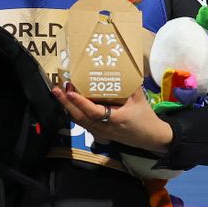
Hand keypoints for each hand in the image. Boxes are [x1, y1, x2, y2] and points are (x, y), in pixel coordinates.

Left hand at [52, 84, 172, 154]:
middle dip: (66, 103)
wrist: (150, 138)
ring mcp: (100, 132)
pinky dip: (74, 113)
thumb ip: (130, 85)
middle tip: (56, 90)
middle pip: (80, 117)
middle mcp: (104, 128)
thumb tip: (122, 68)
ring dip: (68, 108)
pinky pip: (83, 123)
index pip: (93, 111)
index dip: (81, 102)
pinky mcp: (99, 134)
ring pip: (79, 121)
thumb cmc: (145, 118)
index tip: (70, 92)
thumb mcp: (140, 99)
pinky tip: (69, 104)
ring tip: (59, 94)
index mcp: (115, 119)